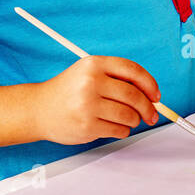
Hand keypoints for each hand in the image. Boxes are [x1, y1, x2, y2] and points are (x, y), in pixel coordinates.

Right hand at [34, 55, 160, 144]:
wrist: (37, 109)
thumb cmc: (68, 91)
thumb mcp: (89, 72)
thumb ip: (116, 77)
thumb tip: (150, 94)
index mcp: (94, 64)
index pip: (133, 71)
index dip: (150, 84)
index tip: (156, 95)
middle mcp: (91, 82)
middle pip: (133, 95)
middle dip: (147, 107)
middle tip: (151, 114)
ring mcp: (87, 105)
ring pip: (128, 115)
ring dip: (134, 120)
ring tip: (130, 120)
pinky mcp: (86, 125)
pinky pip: (118, 130)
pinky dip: (123, 130)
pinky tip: (116, 127)